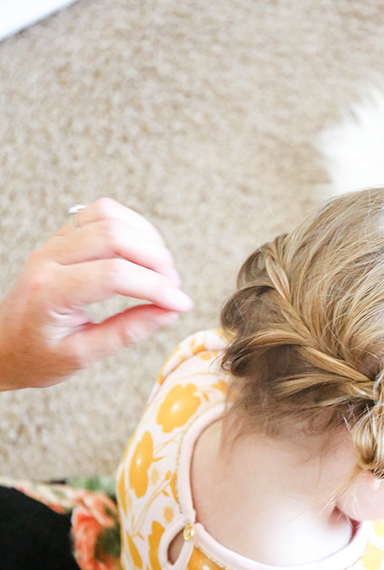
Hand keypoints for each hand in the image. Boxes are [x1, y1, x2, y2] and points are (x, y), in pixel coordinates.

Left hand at [0, 199, 192, 390]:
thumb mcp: (82, 356)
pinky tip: (143, 253)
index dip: (156, 287)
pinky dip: (131, 226)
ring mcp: (54, 243)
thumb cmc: (36, 356)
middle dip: (156, 258)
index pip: (114, 275)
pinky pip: (100, 213)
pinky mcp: (62, 237)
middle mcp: (49, 258)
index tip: (180, 304)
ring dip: (145, 237)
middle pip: (113, 234)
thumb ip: (127, 332)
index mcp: (50, 292)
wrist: (2, 345)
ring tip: (161, 269)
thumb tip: (169, 312)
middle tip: (173, 288)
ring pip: (108, 214)